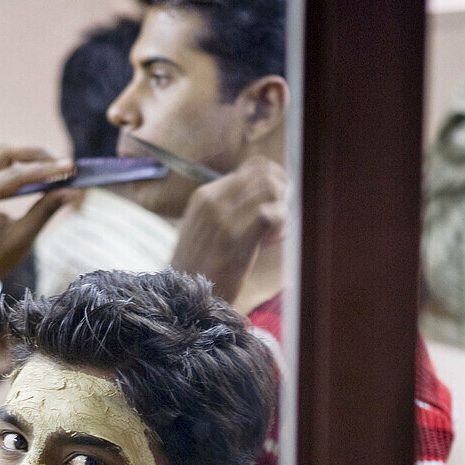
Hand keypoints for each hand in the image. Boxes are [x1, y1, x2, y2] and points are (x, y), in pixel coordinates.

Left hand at [0, 146, 74, 292]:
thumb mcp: (22, 239)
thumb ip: (44, 211)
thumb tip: (71, 191)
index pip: (13, 176)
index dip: (44, 169)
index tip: (70, 167)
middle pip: (5, 154)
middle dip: (37, 156)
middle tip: (65, 165)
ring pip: (2, 155)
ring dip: (29, 157)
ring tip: (56, 167)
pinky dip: (21, 164)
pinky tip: (40, 171)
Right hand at [170, 155, 287, 302]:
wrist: (182, 297)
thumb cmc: (200, 267)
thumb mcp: (206, 229)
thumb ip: (230, 210)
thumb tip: (267, 200)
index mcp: (205, 195)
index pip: (254, 168)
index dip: (272, 183)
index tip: (272, 206)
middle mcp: (212, 201)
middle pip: (265, 173)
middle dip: (282, 192)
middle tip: (278, 218)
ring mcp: (222, 219)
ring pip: (270, 188)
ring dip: (282, 209)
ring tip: (274, 233)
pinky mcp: (234, 239)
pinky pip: (270, 214)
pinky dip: (280, 224)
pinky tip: (271, 241)